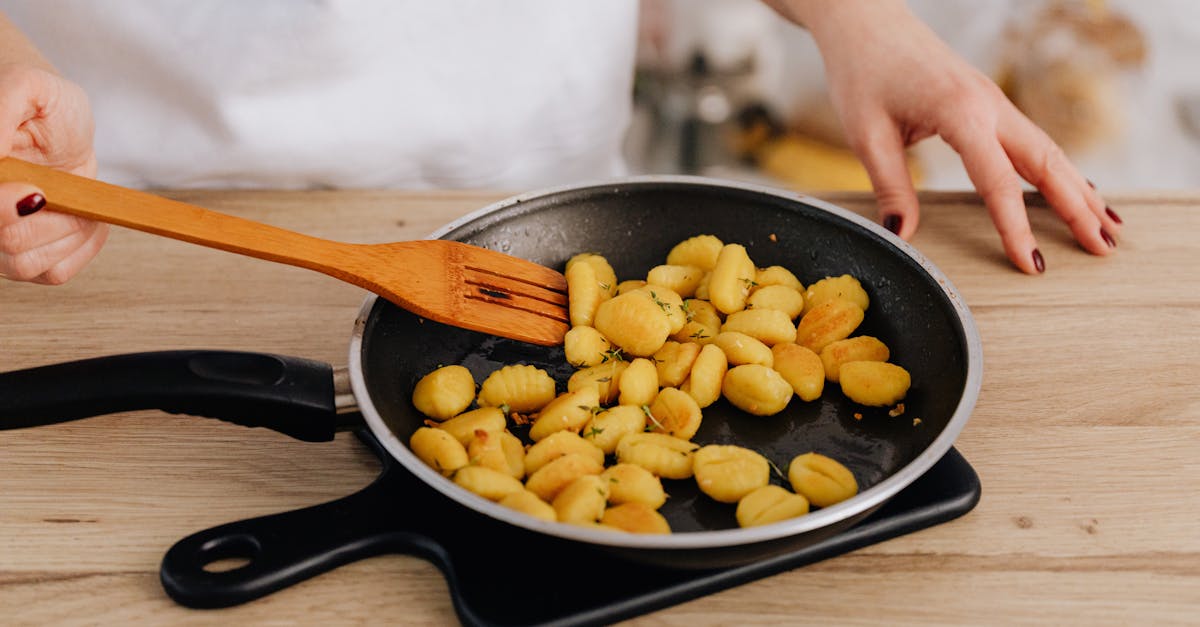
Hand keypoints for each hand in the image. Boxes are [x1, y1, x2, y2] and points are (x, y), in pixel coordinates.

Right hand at [0, 64, 106, 283]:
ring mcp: (1, 239)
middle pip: (5, 242)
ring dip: (64, 232)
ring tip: (74, 198)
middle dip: (44, 218)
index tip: (37, 191)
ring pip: (23, 264)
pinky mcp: (29, 254)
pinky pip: (52, 273)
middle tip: (58, 187)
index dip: (5, 209)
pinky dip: (81, 248)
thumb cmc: (42, 101)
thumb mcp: (29, 88)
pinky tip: (86, 217)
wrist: (59, 122)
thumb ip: (2, 110)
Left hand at [771, 0, 1120, 273]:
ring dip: (1079, 190)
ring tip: (1107, 228)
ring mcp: (995, 102)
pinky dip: (1061, 170)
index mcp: (960, 112)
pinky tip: (1079, 191)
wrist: (868, 23)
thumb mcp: (866, 134)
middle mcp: (990, 104)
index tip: (1031, 264)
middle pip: (1046, 163)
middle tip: (1103, 249)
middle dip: (1077, 208)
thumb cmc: (864, 73)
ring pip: (1050, 150)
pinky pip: (1035, 141)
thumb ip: (890, 186)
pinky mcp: (990, 103)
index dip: (1016, 227)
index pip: (998, 181)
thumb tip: (902, 234)